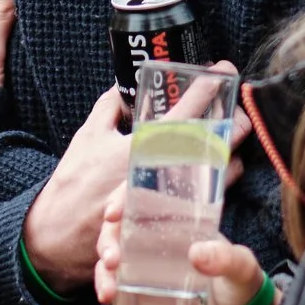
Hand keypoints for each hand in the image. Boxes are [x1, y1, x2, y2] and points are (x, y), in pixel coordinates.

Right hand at [31, 59, 250, 297]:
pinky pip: (208, 200)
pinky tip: (221, 169)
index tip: (223, 69)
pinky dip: (218, 182)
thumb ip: (109, 107)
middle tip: (243, 107)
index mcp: (145, 145)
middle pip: (216, 144)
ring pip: (219, 175)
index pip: (186, 110)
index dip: (208, 87)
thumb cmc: (75, 182)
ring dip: (233, 153)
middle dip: (237, 122)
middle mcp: (164, 172)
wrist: (62, 235)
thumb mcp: (88, 136)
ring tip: (237, 135)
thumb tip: (122, 86)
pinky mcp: (175, 221)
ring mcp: (173, 199)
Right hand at [97, 187, 270, 304]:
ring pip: (111, 270)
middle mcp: (152, 244)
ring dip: (104, 279)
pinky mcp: (144, 303)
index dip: (120, 199)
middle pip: (116, 233)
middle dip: (106, 243)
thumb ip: (226, 257)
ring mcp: (145, 274)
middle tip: (112, 259)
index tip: (113, 212)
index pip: (138, 198)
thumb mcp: (241, 265)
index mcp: (173, 221)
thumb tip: (197, 254)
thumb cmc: (241, 282)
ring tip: (109, 294)